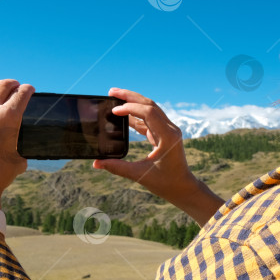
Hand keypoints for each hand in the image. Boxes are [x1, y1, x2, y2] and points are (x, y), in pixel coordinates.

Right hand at [93, 88, 223, 225]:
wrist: (183, 188)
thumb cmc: (165, 183)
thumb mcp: (140, 175)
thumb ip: (117, 168)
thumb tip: (96, 163)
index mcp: (168, 137)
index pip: (149, 112)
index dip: (130, 108)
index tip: (114, 111)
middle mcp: (170, 129)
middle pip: (149, 104)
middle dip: (130, 96)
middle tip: (112, 91)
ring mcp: (168, 130)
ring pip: (150, 109)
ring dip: (133, 102)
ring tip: (115, 98)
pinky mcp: (164, 134)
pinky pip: (149, 119)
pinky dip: (136, 115)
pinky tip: (123, 115)